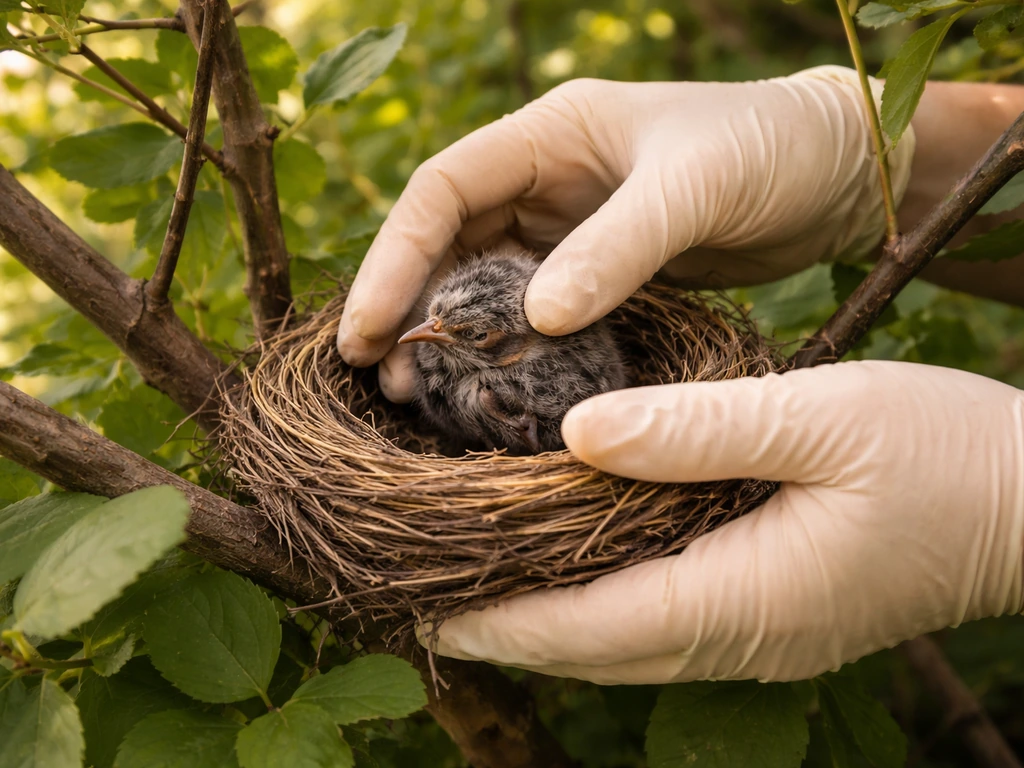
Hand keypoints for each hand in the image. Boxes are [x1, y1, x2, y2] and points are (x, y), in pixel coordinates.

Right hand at [337, 66, 916, 401]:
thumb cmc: (770, 149)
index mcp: (549, 133)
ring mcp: (570, 232)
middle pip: (446, 243)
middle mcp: (544, 180)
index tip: (368, 328)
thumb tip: (536, 321)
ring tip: (417, 397)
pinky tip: (489, 394)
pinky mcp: (599, 277)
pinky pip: (532, 318)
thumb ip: (616, 248)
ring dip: (449, 338)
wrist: (837, 174)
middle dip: (407, 307)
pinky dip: (506, 354)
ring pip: (483, 286)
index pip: (442, 190)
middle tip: (381, 377)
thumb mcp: (692, 187)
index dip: (395, 257)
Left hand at [421, 361, 1023, 683]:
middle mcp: (737, 639)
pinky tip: (575, 560)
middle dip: (507, 627)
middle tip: (431, 585)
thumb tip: (578, 433)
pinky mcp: (771, 616)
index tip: (424, 600)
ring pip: (621, 645)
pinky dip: (599, 602)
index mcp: (740, 598)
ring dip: (548, 620)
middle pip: (590, 651)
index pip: (583, 628)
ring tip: (482, 575)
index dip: (497, 618)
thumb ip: (696, 429)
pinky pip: (658, 624)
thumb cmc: (946, 456)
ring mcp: (756, 637)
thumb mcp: (823, 419)